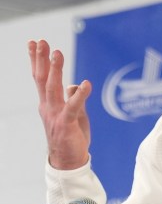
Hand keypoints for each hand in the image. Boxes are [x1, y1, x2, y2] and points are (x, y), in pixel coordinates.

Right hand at [29, 40, 91, 169]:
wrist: (68, 162)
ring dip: (55, 70)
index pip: (41, 78)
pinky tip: (86, 84)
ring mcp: (56, 116)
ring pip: (53, 89)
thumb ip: (73, 99)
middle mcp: (49, 107)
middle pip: (43, 79)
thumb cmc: (71, 138)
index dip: (37, 60)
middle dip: (41, 60)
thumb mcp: (74, 115)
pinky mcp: (67, 124)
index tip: (34, 43)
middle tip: (41, 41)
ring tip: (57, 53)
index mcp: (48, 104)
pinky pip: (73, 107)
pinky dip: (79, 96)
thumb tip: (73, 85)